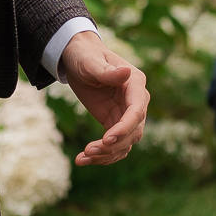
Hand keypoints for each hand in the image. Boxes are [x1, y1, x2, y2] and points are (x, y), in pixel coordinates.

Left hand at [59, 31, 148, 165]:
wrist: (78, 58)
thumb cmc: (85, 55)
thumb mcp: (91, 62)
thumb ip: (107, 72)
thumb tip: (127, 73)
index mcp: (135, 84)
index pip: (137, 111)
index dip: (124, 128)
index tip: (107, 140)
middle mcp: (135, 101)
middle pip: (133, 131)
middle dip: (113, 145)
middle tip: (88, 151)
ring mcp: (126, 114)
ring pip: (125, 143)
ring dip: (106, 155)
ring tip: (82, 158)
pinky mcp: (114, 122)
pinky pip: (114, 145)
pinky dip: (101, 155)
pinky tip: (82, 159)